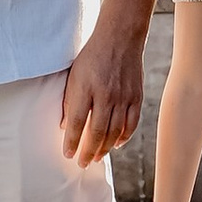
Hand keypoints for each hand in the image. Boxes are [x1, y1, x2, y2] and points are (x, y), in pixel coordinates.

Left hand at [59, 22, 143, 169]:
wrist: (120, 37)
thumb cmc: (92, 56)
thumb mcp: (74, 75)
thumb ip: (70, 101)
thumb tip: (65, 126)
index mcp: (85, 87)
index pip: (76, 122)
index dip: (71, 142)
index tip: (67, 154)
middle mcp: (104, 94)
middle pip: (96, 132)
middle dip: (88, 152)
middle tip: (82, 163)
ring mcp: (122, 96)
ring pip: (114, 132)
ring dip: (104, 148)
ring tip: (97, 157)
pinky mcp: (136, 96)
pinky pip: (131, 124)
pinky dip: (123, 137)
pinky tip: (116, 144)